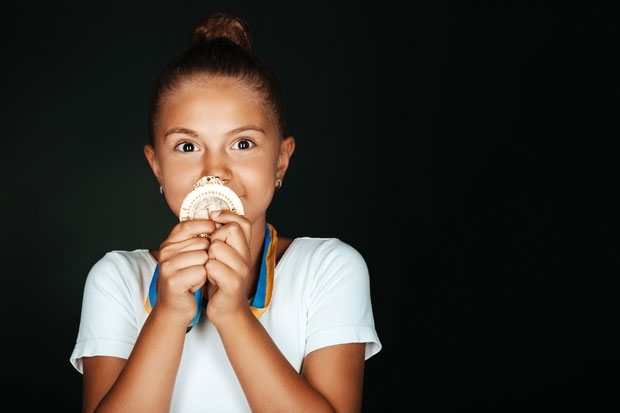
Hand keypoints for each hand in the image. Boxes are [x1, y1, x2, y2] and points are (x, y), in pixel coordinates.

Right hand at [155, 219, 217, 326]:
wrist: (175, 307)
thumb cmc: (186, 279)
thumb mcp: (189, 255)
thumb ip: (197, 238)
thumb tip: (216, 221)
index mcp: (168, 243)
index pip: (188, 225)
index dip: (205, 227)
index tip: (215, 232)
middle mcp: (165, 252)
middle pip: (201, 242)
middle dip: (207, 255)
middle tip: (198, 268)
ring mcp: (168, 266)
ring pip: (204, 257)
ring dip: (205, 268)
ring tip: (195, 276)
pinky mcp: (173, 281)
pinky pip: (202, 271)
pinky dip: (202, 279)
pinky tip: (194, 285)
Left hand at [203, 209, 252, 324]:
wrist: (225, 309)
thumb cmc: (220, 281)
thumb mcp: (222, 256)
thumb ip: (221, 238)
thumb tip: (211, 216)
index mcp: (244, 248)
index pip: (242, 221)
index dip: (227, 215)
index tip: (213, 217)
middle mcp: (246, 256)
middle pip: (230, 230)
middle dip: (214, 238)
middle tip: (211, 254)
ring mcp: (241, 270)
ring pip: (217, 247)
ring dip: (207, 256)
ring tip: (209, 268)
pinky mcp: (233, 283)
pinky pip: (212, 266)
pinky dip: (205, 271)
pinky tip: (208, 278)